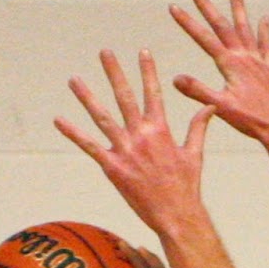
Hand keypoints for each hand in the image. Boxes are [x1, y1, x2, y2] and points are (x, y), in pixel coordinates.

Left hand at [55, 48, 213, 236]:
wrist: (176, 216)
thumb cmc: (186, 187)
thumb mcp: (195, 154)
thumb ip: (198, 127)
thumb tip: (209, 107)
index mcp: (161, 130)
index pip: (152, 93)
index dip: (147, 71)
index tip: (142, 51)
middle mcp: (141, 135)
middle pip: (124, 97)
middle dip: (114, 73)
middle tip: (105, 52)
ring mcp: (125, 150)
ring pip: (102, 117)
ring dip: (87, 97)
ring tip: (74, 79)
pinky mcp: (113, 167)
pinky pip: (89, 146)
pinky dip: (73, 132)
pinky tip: (59, 120)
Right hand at [170, 0, 268, 143]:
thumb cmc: (252, 120)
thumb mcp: (221, 107)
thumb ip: (198, 91)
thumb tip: (176, 79)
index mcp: (231, 65)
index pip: (204, 39)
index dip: (188, 23)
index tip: (174, 7)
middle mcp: (245, 57)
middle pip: (223, 25)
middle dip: (206, 5)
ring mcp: (258, 61)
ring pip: (245, 27)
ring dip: (238, 5)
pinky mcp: (268, 70)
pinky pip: (265, 45)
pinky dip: (264, 31)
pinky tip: (264, 19)